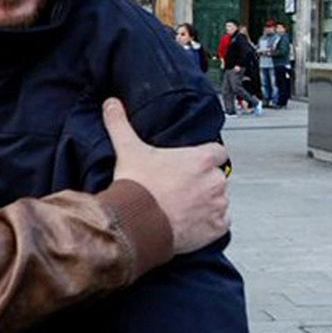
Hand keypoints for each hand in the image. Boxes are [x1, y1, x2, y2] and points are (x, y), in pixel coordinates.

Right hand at [105, 98, 229, 254]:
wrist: (136, 224)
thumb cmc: (138, 188)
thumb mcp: (128, 149)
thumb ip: (120, 123)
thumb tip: (111, 104)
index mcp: (201, 159)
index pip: (217, 152)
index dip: (204, 158)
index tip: (191, 165)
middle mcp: (215, 180)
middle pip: (216, 177)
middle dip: (202, 182)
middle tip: (180, 188)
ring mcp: (217, 205)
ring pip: (219, 200)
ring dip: (206, 203)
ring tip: (182, 207)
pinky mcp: (215, 227)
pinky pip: (220, 223)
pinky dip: (209, 224)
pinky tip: (190, 222)